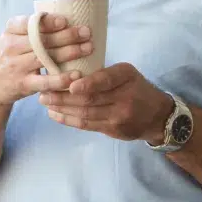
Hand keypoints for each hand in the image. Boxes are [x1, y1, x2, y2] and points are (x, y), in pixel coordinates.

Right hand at [0, 15, 93, 107]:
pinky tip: (76, 75)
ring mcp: (16, 67)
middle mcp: (11, 48)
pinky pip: (44, 81)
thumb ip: (31, 29)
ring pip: (45, 57)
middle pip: (41, 40)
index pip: (28, 23)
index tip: (65, 20)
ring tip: (87, 48)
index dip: (47, 22)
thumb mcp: (12, 39)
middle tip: (87, 33)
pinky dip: (61, 78)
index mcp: (10, 32)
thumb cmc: (9, 57)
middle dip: (67, 35)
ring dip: (69, 52)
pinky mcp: (23, 85)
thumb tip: (66, 18)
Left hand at [39, 62, 173, 142]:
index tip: (70, 85)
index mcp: (127, 76)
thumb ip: (103, 74)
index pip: (106, 80)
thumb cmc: (136, 88)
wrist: (158, 116)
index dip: (88, 84)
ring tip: (45, 102)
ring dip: (62, 108)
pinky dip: (68, 120)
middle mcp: (125, 97)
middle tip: (44, 91)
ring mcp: (119, 116)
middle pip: (90, 98)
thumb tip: (68, 72)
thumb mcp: (126, 73)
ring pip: (86, 113)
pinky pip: (87, 125)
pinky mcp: (113, 130)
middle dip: (63, 96)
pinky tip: (55, 114)